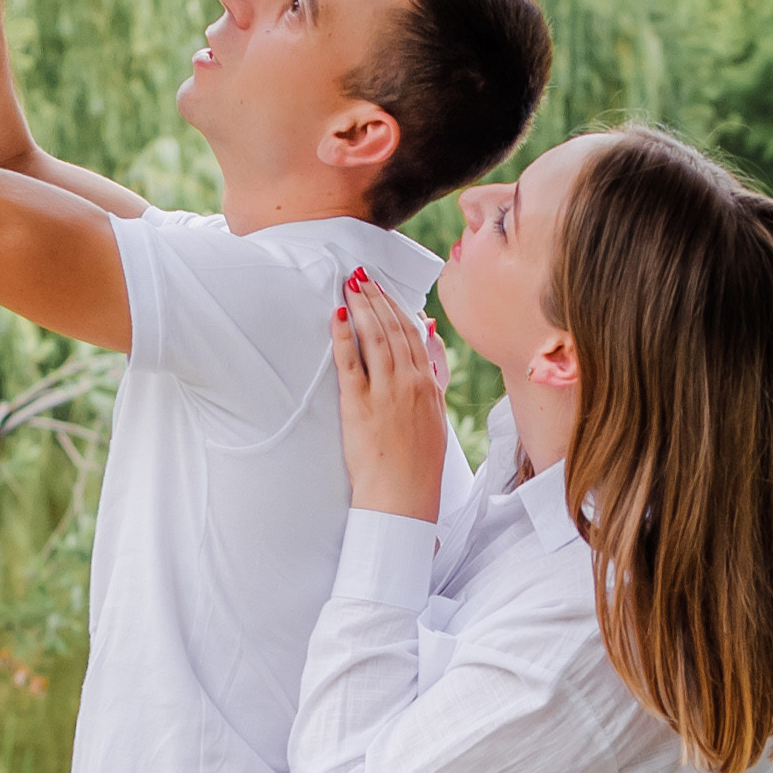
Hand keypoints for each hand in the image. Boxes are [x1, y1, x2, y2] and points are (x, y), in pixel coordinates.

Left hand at [331, 271, 448, 520]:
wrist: (403, 496)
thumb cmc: (418, 464)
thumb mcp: (435, 415)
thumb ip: (433, 374)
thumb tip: (429, 336)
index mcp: (429, 385)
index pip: (413, 334)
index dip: (397, 307)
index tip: (384, 290)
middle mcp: (410, 383)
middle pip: (393, 329)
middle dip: (377, 298)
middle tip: (361, 276)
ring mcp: (386, 392)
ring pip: (375, 338)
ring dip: (361, 307)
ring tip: (350, 285)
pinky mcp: (360, 405)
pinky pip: (350, 361)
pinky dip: (343, 335)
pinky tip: (336, 316)